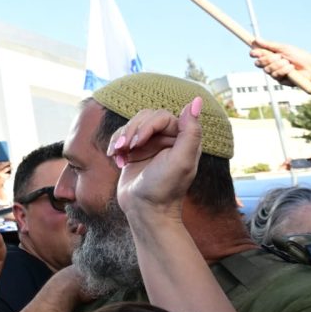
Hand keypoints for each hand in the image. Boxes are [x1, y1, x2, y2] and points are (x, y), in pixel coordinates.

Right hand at [110, 97, 203, 220]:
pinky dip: (114, 145)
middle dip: (132, 131)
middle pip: (144, 117)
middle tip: (127, 148)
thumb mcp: (181, 161)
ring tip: (117, 153)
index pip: (161, 116)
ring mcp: (149, 146)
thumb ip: (191, 131)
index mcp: (182, 139)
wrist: (144, 211)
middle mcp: (167, 139)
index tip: (139, 142)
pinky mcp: (134, 153)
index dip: (147, 125)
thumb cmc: (165, 188)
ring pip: (130, 125)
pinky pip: (121, 137)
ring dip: (121, 137)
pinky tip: (115, 158)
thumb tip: (195, 101)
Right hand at [250, 38, 310, 90]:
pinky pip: (275, 75)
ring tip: (288, 62)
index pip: (257, 56)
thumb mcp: (284, 48)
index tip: (255, 52)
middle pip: (259, 63)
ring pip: (267, 70)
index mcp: (271, 56)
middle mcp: (271, 65)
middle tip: (279, 56)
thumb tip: (256, 39)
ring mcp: (275, 73)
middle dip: (268, 59)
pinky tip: (291, 68)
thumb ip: (269, 45)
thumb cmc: (300, 57)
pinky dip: (283, 70)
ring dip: (278, 65)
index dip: (255, 54)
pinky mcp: (280, 81)